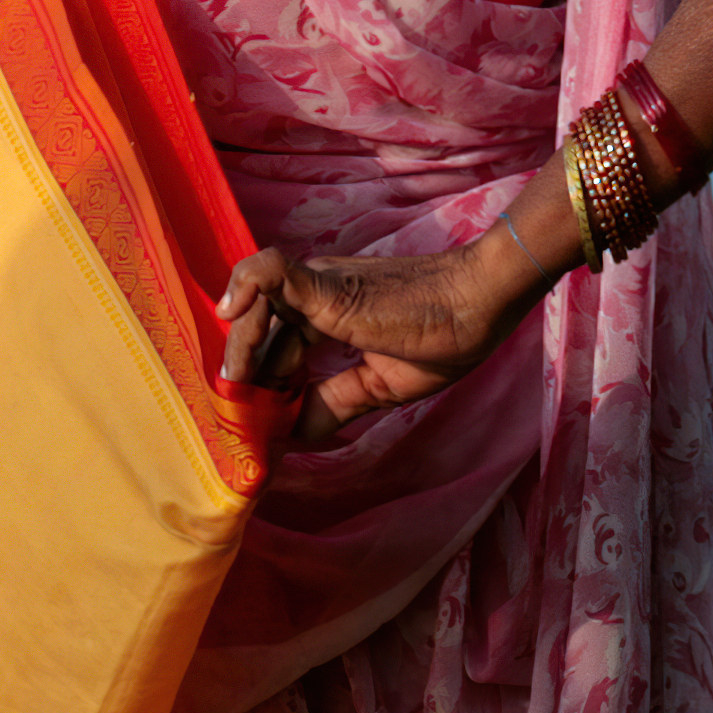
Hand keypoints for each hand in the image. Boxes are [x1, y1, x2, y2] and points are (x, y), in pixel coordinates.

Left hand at [219, 225, 558, 440]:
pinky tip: (233, 318)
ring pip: (254, 307)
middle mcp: (313, 296)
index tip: (260, 423)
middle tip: (243, 418)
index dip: (262, 385)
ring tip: (241, 393)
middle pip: (258, 332)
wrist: (480, 306)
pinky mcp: (324, 284)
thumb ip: (335, 403)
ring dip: (240, 351)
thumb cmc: (444, 338)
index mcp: (325, 314)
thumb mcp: (381, 385)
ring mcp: (317, 287)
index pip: (275, 349)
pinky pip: (268, 276)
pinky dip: (244, 289)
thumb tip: (294, 436)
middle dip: (244, 376)